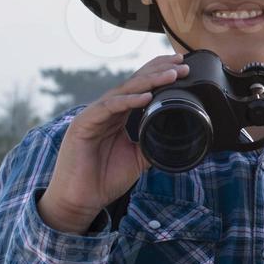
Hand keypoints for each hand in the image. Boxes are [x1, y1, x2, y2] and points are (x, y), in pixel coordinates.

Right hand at [38, 53, 189, 233]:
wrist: (80, 201)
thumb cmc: (104, 179)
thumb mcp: (137, 159)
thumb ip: (153, 143)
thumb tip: (178, 137)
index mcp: (118, 116)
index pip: (140, 89)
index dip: (159, 76)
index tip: (182, 68)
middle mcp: (106, 111)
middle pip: (134, 83)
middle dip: (159, 71)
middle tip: (181, 63)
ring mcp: (94, 115)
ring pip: (124, 91)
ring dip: (149, 81)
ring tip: (171, 75)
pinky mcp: (83, 124)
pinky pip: (109, 107)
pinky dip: (128, 101)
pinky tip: (146, 97)